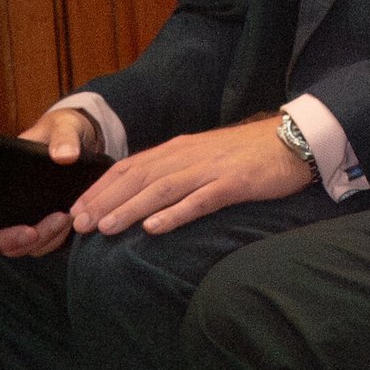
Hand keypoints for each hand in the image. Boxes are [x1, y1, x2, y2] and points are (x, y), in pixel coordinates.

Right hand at [0, 104, 98, 256]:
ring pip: (18, 246)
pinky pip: (41, 245)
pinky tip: (67, 224)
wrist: (80, 142)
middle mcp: (1, 204)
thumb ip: (63, 138)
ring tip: (62, 218)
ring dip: (39, 240)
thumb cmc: (60, 131)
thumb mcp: (63, 127)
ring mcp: (20, 218)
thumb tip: (64, 156)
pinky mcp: (41, 226)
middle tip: (33, 231)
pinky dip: (53, 240)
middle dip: (10, 239)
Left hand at [72, 115, 305, 238]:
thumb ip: (176, 171)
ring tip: (106, 228)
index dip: (100, 188)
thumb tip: (144, 195)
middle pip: (138, 178)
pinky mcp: (234, 183)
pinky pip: (199, 200)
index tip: (76, 210)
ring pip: (162, 189)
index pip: (129, 167)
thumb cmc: (248, 153)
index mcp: (178, 149)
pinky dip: (174, 214)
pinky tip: (155, 228)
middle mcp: (188, 155)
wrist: (293, 140)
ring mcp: (210, 169)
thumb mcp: (205, 156)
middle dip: (105, 201)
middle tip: (79, 224)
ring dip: (130, 208)